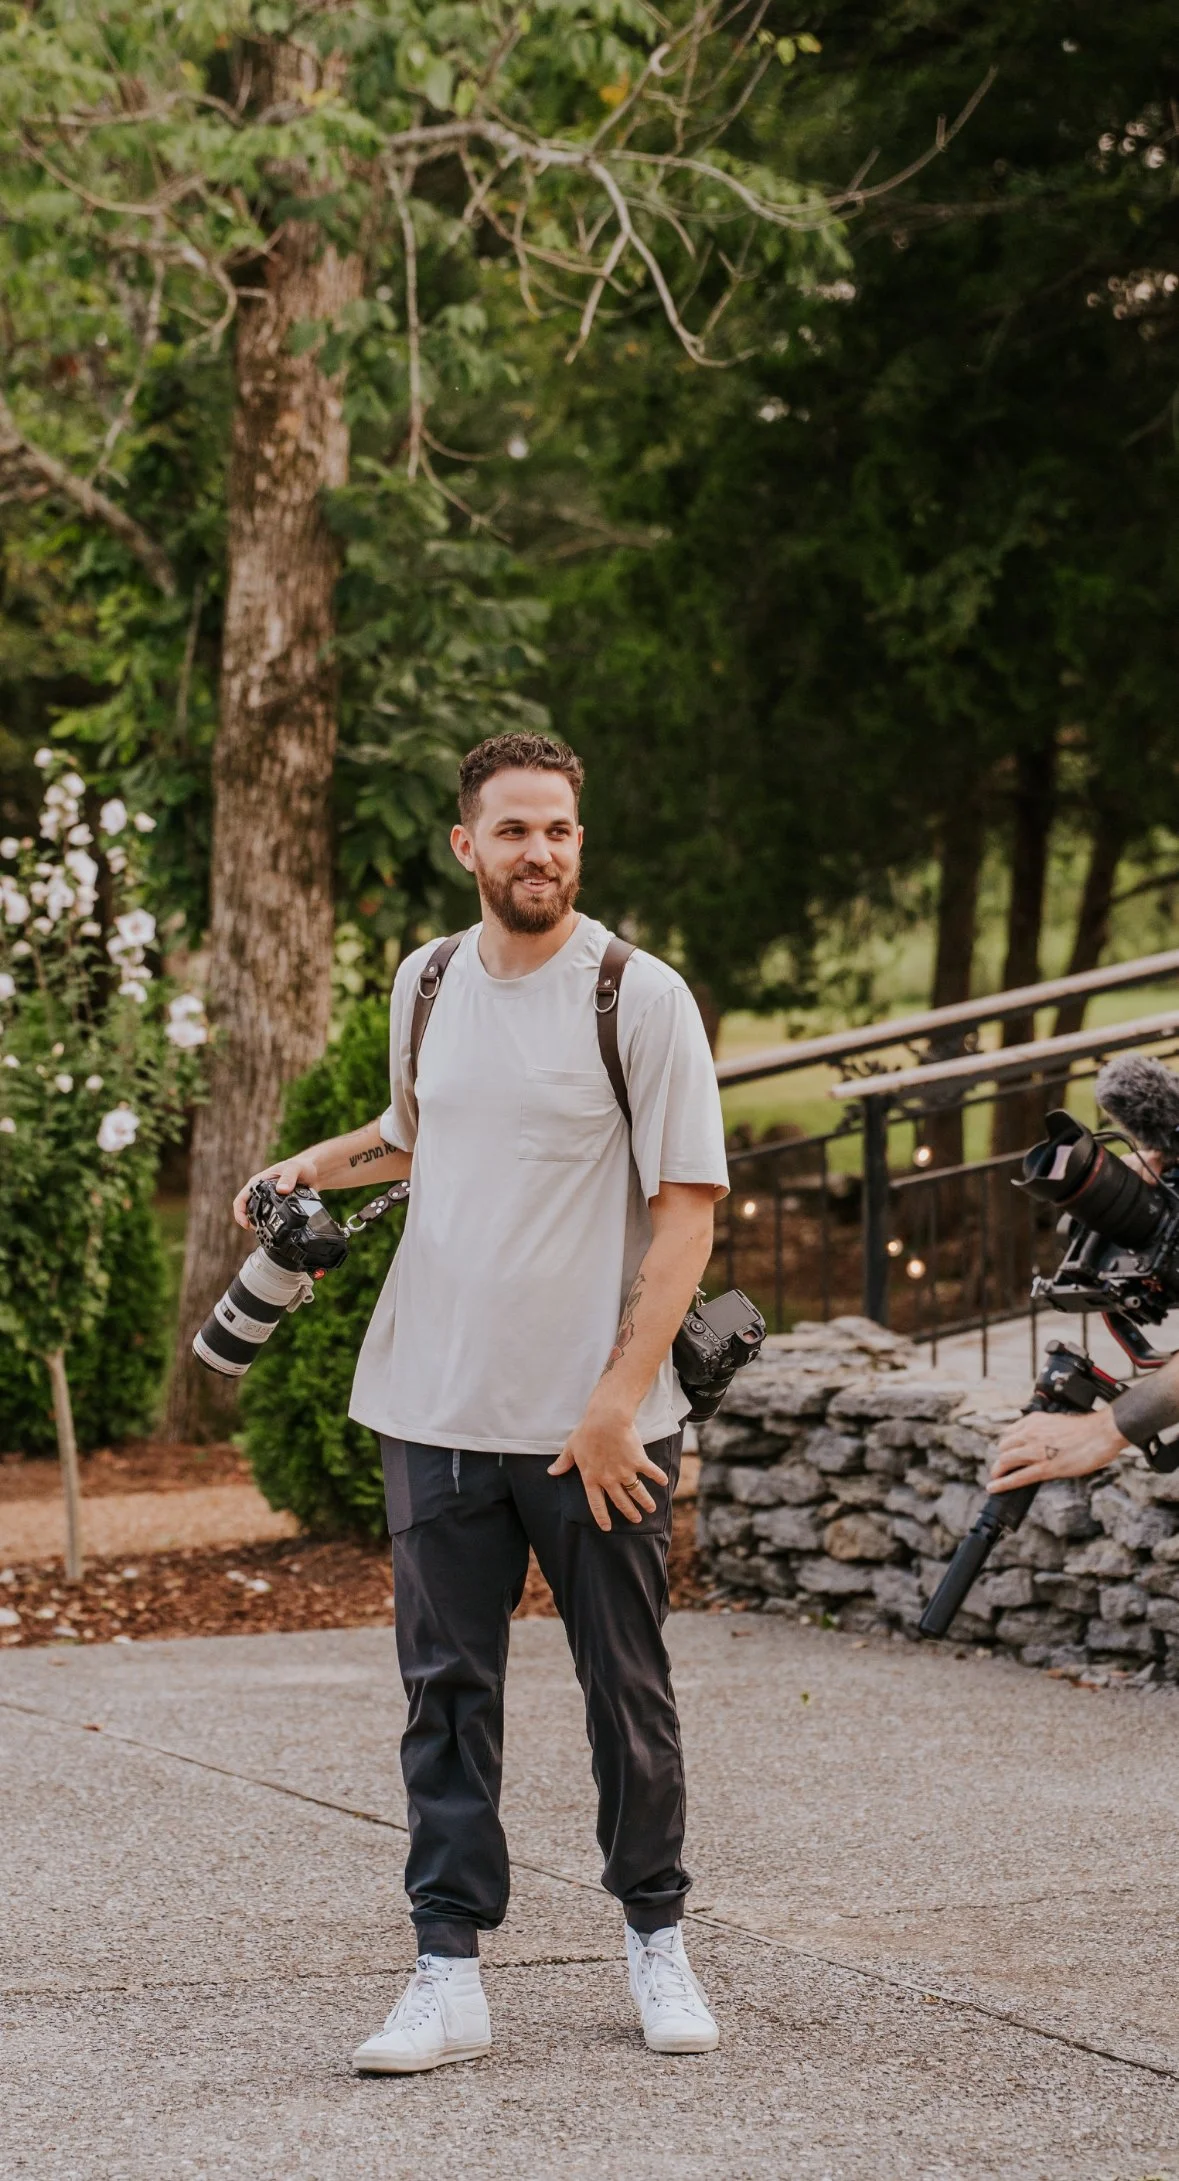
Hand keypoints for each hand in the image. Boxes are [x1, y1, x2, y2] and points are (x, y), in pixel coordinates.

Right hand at [232, 1153, 317, 1230]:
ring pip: (257, 1215)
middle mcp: (261, 1192)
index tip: (245, 1223)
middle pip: (247, 1210)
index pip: (241, 1199)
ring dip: (258, 1225)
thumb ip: (288, 1177)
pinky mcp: (278, 1206)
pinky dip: (270, 1224)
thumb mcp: (294, 1168)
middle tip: (258, 1231)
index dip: (240, 1213)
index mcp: (258, 1182)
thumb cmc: (300, 1166)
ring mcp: (269, 1200)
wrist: (312, 1171)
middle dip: (249, 1222)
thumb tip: (281, 1190)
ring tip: (266, 1232)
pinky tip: (276, 1230)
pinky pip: (270, 1217)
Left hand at [548, 1405, 667, 1531]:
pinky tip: (664, 1483)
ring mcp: (625, 1471)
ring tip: (651, 1509)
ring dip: (645, 1501)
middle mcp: (609, 1479)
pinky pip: (650, 1472)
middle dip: (629, 1512)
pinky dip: (658, 1478)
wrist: (606, 1420)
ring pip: (637, 1492)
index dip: (602, 1516)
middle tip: (637, 1520)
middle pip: (620, 1501)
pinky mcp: (638, 1461)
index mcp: (592, 1478)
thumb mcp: (571, 1448)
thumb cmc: (586, 1432)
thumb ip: (563, 1463)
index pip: (596, 1503)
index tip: (607, 1527)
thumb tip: (551, 1472)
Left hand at [989, 1406, 1127, 1493]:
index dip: (1006, 1445)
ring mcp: (1036, 1451)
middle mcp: (1030, 1433)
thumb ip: (1044, 1430)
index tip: (1005, 1451)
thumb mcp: (1057, 1421)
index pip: (1009, 1432)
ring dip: (998, 1471)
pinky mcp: (1045, 1467)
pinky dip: (1003, 1483)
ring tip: (995, 1478)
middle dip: (1001, 1458)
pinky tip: (994, 1488)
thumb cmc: (1085, 1429)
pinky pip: (1018, 1477)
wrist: (1100, 1433)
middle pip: (1004, 1447)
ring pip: (1005, 1461)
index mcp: (1034, 1421)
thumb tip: (1039, 1442)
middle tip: (1002, 1467)